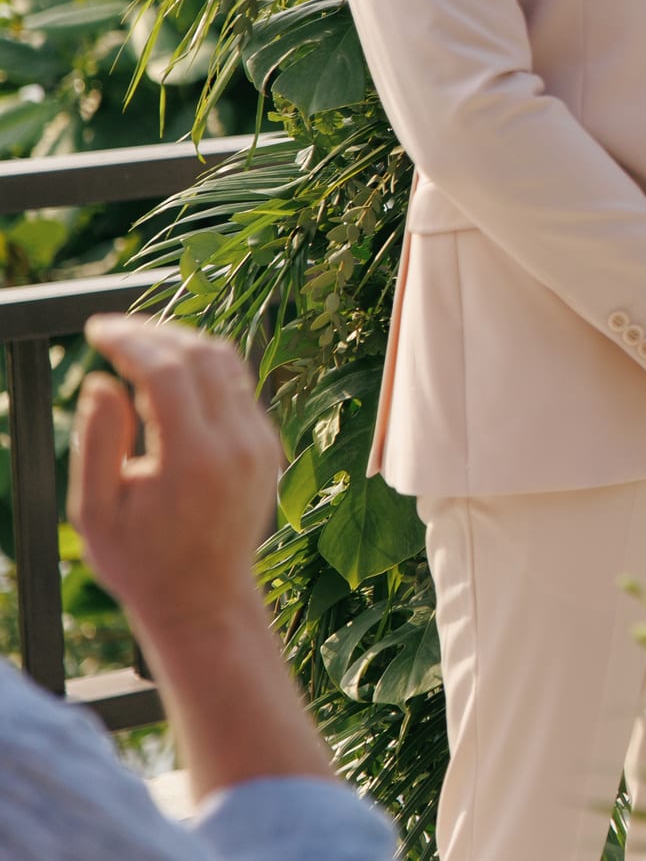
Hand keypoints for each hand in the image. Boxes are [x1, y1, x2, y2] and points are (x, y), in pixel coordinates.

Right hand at [71, 317, 336, 794]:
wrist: (205, 599)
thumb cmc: (140, 561)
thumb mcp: (96, 511)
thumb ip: (97, 443)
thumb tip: (102, 381)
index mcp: (195, 459)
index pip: (167, 371)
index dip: (130, 339)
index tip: (94, 329)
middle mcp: (238, 443)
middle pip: (202, 356)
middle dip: (153, 332)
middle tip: (110, 329)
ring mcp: (260, 442)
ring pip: (227, 364)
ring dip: (181, 342)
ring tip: (134, 343)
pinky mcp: (268, 445)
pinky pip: (239, 386)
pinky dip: (203, 367)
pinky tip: (166, 373)